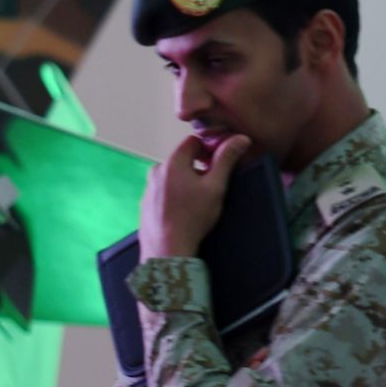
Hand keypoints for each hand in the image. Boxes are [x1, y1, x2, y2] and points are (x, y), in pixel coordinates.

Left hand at [138, 134, 250, 258]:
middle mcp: (156, 171)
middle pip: (182, 160)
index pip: (192, 142)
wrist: (167, 248)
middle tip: (211, 187)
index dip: (209, 148)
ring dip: (187, 183)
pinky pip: (163, 192)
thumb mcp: (215, 187)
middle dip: (198, 168)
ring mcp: (148, 188)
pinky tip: (184, 212)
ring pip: (172, 177)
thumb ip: (226, 160)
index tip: (219, 164)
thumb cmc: (193, 217)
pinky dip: (175, 196)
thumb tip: (240, 138)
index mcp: (172, 162)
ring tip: (198, 203)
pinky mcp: (146, 204)